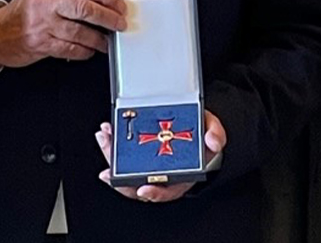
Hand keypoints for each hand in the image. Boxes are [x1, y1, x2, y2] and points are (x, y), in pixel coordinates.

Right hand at [0, 0, 127, 67]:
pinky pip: (70, 48)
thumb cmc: (21, 13)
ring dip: (98, 38)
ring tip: (106, 40)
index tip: (118, 4)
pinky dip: (84, 50)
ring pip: (79, 31)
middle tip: (119, 22)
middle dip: (107, 17)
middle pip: (85, 8)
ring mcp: (42, 24)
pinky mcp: (41, 44)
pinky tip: (90, 50)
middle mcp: (45, 2)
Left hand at [94, 110, 225, 202]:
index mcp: (180, 176)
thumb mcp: (213, 133)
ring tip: (104, 139)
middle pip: (136, 185)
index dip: (154, 193)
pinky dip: (111, 145)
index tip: (144, 188)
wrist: (195, 127)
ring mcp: (146, 165)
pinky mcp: (136, 152)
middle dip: (118, 179)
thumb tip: (213, 141)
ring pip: (123, 170)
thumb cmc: (202, 136)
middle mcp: (160, 175)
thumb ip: (216, 135)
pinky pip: (120, 154)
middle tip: (108, 170)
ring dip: (110, 156)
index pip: (166, 191)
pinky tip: (106, 132)